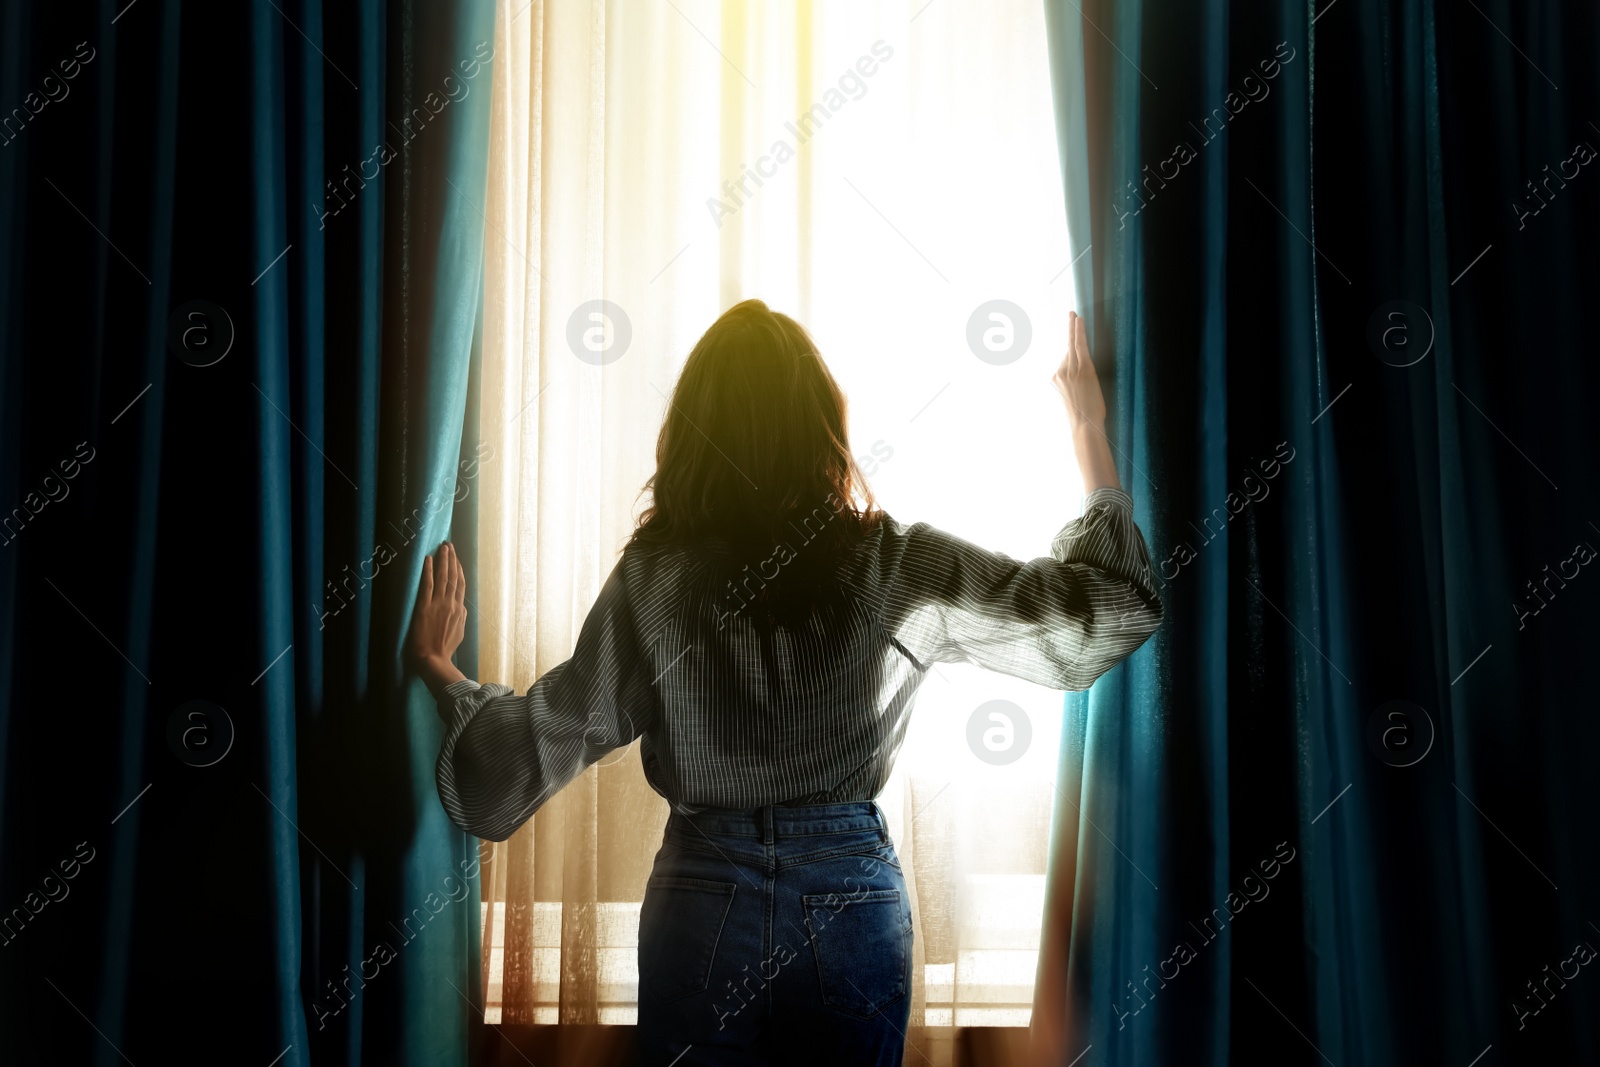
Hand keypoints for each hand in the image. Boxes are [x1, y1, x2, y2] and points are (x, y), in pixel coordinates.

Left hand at [406, 542, 467, 693]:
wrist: (434, 659)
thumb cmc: (444, 649)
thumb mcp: (460, 633)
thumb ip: (461, 617)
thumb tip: (461, 607)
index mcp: (459, 610)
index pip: (460, 584)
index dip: (458, 569)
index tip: (456, 558)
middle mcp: (451, 604)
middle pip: (453, 576)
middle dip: (452, 559)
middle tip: (449, 545)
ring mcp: (438, 604)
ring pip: (443, 577)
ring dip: (443, 560)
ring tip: (443, 547)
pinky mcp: (424, 607)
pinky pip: (427, 585)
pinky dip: (428, 571)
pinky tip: (428, 559)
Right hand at [1054, 311, 1120, 492]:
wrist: (1085, 426)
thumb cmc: (1083, 419)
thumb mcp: (1073, 402)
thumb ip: (1072, 388)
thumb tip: (1078, 382)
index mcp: (1055, 380)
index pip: (1062, 360)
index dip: (1067, 349)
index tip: (1068, 337)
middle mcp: (1059, 373)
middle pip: (1065, 347)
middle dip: (1067, 329)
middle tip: (1070, 313)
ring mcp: (1069, 370)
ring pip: (1072, 344)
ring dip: (1074, 327)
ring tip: (1074, 313)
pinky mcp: (1082, 368)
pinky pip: (1079, 346)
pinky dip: (1079, 332)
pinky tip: (1079, 320)